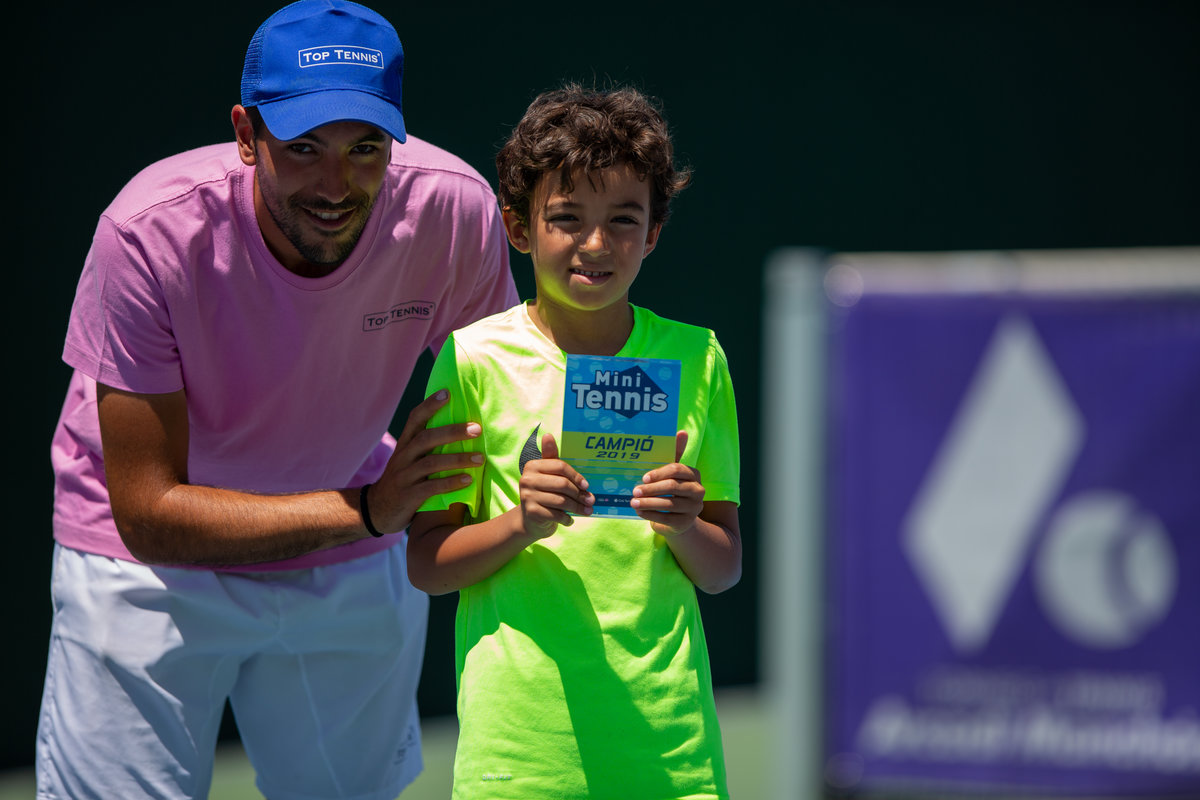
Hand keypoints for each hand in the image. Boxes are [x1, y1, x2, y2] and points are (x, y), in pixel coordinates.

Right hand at [366, 389, 484, 533]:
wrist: (378, 511)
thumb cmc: (404, 481)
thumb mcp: (410, 460)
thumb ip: (428, 447)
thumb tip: (461, 429)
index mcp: (405, 445)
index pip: (415, 419)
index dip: (430, 405)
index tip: (448, 393)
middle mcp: (403, 457)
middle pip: (426, 438)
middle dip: (452, 431)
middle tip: (477, 429)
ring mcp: (404, 477)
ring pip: (431, 463)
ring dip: (458, 459)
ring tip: (480, 458)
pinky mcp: (407, 496)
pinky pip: (431, 487)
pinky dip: (451, 483)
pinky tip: (468, 480)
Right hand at [517, 432, 592, 539]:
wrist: (530, 519)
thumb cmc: (544, 492)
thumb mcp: (548, 475)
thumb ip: (551, 457)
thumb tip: (548, 435)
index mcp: (532, 466)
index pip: (559, 466)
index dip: (576, 476)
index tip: (587, 485)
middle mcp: (527, 479)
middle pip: (562, 484)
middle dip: (579, 494)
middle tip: (591, 500)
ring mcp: (527, 496)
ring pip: (561, 501)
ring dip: (577, 508)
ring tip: (587, 511)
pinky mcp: (531, 512)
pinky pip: (556, 515)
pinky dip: (566, 518)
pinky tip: (571, 520)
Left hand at [631, 431, 703, 535]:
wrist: (678, 518)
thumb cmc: (671, 489)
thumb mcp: (671, 472)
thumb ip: (675, 453)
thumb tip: (682, 431)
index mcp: (694, 474)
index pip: (677, 470)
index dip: (659, 473)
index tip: (643, 477)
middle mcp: (698, 490)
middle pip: (673, 487)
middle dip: (651, 489)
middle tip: (635, 490)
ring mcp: (694, 508)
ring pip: (669, 504)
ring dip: (648, 503)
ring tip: (633, 502)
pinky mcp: (686, 523)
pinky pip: (666, 518)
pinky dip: (650, 515)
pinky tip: (639, 512)